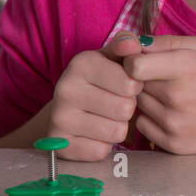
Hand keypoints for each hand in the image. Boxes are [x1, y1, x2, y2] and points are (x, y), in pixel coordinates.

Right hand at [45, 32, 143, 160]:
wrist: (68, 109)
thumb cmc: (102, 81)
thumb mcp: (114, 58)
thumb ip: (127, 46)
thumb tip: (133, 44)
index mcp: (82, 63)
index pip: (131, 83)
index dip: (136, 87)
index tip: (126, 85)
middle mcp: (65, 88)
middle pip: (125, 109)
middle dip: (128, 109)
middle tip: (115, 103)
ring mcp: (59, 118)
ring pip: (116, 132)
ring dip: (118, 128)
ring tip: (106, 118)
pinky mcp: (60, 145)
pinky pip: (101, 151)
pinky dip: (104, 145)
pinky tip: (94, 134)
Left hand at [121, 34, 195, 153]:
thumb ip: (174, 42)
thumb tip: (138, 42)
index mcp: (188, 68)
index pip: (133, 63)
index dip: (134, 57)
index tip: (146, 58)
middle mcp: (177, 98)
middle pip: (132, 82)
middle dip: (142, 76)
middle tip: (165, 75)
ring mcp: (174, 125)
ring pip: (137, 104)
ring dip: (148, 97)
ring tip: (176, 94)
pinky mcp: (174, 145)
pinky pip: (143, 126)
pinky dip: (153, 118)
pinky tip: (177, 112)